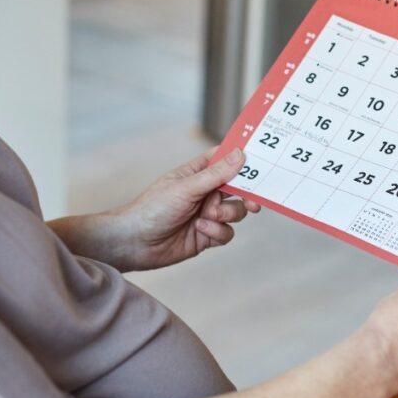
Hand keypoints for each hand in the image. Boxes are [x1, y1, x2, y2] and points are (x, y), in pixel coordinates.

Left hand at [111, 147, 261, 270]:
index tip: (261, 161)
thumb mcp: (186, 188)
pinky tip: (201, 230)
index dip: (242, 159)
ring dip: (226, 215)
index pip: (225, 160)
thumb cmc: (153, 208)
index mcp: (198, 173)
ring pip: (235, 212)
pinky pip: (227, 233)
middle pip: (238, 188)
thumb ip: (216, 174)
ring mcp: (207, 214)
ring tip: (208, 217)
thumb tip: (239, 154)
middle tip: (254, 202)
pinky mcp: (207, 235)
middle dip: (245, 195)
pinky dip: (217, 232)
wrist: (136, 243)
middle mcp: (205, 192)